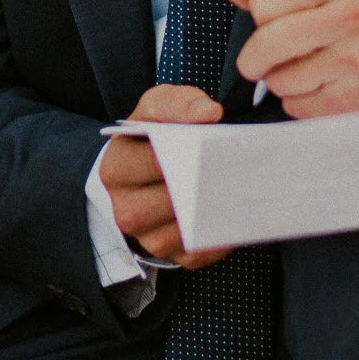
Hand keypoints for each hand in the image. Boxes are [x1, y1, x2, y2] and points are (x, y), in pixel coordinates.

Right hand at [98, 84, 230, 268]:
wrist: (137, 177)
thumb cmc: (148, 142)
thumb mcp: (154, 110)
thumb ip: (178, 102)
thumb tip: (208, 112)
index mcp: (116, 170)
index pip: (156, 161)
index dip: (189, 150)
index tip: (215, 141)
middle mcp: (126, 210)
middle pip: (174, 199)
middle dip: (207, 181)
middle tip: (238, 166)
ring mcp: (148, 238)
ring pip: (190, 229)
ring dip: (219, 209)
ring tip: (242, 187)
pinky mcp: (173, 257)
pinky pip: (204, 251)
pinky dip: (223, 234)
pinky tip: (235, 210)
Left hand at [215, 0, 358, 117]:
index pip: (264, 2)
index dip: (260, 17)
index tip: (271, 22)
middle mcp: (351, 15)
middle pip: (267, 41)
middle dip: (255, 57)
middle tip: (258, 61)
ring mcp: (355, 59)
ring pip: (278, 78)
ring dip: (281, 81)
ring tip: (308, 71)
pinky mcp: (353, 99)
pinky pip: (296, 105)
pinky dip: (300, 101)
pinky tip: (324, 88)